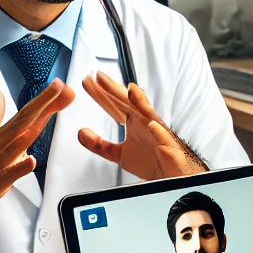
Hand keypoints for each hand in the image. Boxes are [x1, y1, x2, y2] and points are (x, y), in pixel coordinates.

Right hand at [0, 81, 73, 245]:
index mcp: (1, 135)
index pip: (26, 113)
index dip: (43, 99)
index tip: (58, 84)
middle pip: (23, 121)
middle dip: (42, 104)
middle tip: (58, 88)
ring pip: (14, 145)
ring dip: (30, 129)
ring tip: (44, 114)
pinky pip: (7, 176)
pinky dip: (18, 168)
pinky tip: (30, 161)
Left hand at [78, 73, 205, 180]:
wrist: (171, 175)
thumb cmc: (150, 160)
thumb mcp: (118, 154)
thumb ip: (100, 144)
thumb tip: (81, 133)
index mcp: (133, 122)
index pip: (114, 105)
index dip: (100, 94)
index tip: (87, 82)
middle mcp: (144, 123)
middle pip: (127, 103)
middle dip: (114, 90)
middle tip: (99, 77)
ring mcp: (158, 133)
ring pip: (149, 115)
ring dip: (141, 102)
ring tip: (131, 90)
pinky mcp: (169, 148)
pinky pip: (165, 140)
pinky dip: (159, 132)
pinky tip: (152, 125)